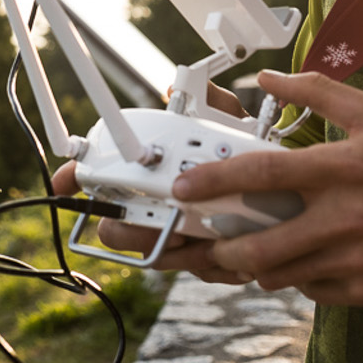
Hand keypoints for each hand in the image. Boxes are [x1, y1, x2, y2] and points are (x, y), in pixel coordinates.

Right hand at [47, 83, 255, 283]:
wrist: (296, 196)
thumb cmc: (257, 158)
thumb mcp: (237, 125)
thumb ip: (210, 103)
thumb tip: (173, 89)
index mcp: (156, 175)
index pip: (103, 179)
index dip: (77, 179)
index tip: (66, 182)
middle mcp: (160, 208)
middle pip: (115, 227)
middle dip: (130, 229)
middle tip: (163, 221)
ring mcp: (180, 238)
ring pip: (154, 257)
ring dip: (176, 252)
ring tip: (200, 240)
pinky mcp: (208, 262)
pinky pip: (199, 273)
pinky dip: (216, 266)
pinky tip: (233, 254)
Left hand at [170, 69, 362, 304]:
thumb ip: (319, 92)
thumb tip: (267, 78)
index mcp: (341, 169)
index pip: (263, 174)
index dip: (214, 180)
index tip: (183, 187)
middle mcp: (342, 218)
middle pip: (260, 245)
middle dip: (221, 248)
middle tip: (211, 239)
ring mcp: (352, 259)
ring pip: (278, 275)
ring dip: (256, 265)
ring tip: (255, 249)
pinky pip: (309, 291)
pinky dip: (297, 278)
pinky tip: (304, 260)